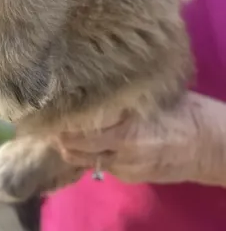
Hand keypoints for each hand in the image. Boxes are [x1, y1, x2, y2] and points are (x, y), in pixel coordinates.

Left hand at [56, 92, 225, 186]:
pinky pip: (100, 165)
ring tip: (61, 127)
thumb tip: (89, 81)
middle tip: (50, 116)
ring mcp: (125, 167)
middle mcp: (121, 151)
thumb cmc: (183, 110)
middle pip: (74, 147)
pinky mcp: (130, 177)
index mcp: (126, 129)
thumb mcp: (148, 96)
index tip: (49, 103)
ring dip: (71, 146)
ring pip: (82, 160)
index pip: (79, 128)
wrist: (209, 144)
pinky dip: (89, 154)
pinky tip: (87, 139)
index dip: (61, 118)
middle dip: (59, 133)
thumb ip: (118, 96)